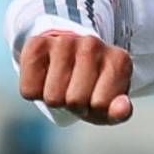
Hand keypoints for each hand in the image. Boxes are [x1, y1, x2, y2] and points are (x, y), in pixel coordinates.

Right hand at [16, 24, 134, 122]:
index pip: (101, 104)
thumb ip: (120, 112)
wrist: (67, 59)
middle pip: (75, 100)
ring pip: (52, 97)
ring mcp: (65, 40)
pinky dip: (34, 92)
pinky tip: (45, 76)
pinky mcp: (37, 43)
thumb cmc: (92, 88)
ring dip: (54, 98)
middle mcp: (93, 44)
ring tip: (62, 84)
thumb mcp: (109, 105)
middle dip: (73, 105)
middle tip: (75, 91)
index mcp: (119, 60)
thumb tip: (123, 108)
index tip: (95, 97)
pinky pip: (29, 90)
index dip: (94, 110)